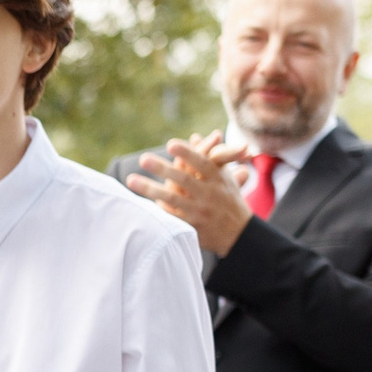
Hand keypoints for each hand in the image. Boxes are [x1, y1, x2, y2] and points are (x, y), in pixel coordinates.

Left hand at [126, 131, 252, 255]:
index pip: (202, 163)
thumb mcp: (224, 177)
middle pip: (184, 180)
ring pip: (172, 199)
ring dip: (150, 189)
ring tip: (131, 180)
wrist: (240, 234)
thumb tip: (194, 137)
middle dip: (163, 169)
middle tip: (143, 158)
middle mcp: (209, 195)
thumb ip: (208, 157)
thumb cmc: (229, 199)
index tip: (171, 144)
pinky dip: (157, 209)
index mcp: (218, 179)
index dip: (187, 154)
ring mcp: (199, 212)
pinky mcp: (191, 227)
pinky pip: (171, 217)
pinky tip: (139, 203)